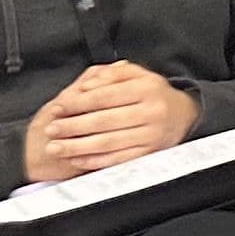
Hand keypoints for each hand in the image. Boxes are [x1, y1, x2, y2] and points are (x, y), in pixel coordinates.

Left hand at [23, 61, 195, 182]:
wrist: (183, 115)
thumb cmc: (153, 94)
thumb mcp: (137, 74)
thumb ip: (110, 74)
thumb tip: (86, 86)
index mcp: (146, 88)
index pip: (104, 96)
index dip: (77, 103)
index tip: (58, 108)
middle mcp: (151, 111)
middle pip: (104, 121)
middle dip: (72, 127)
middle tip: (50, 130)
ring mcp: (151, 134)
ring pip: (108, 142)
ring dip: (78, 147)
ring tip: (55, 147)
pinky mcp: (150, 153)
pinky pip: (118, 159)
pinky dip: (95, 161)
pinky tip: (76, 159)